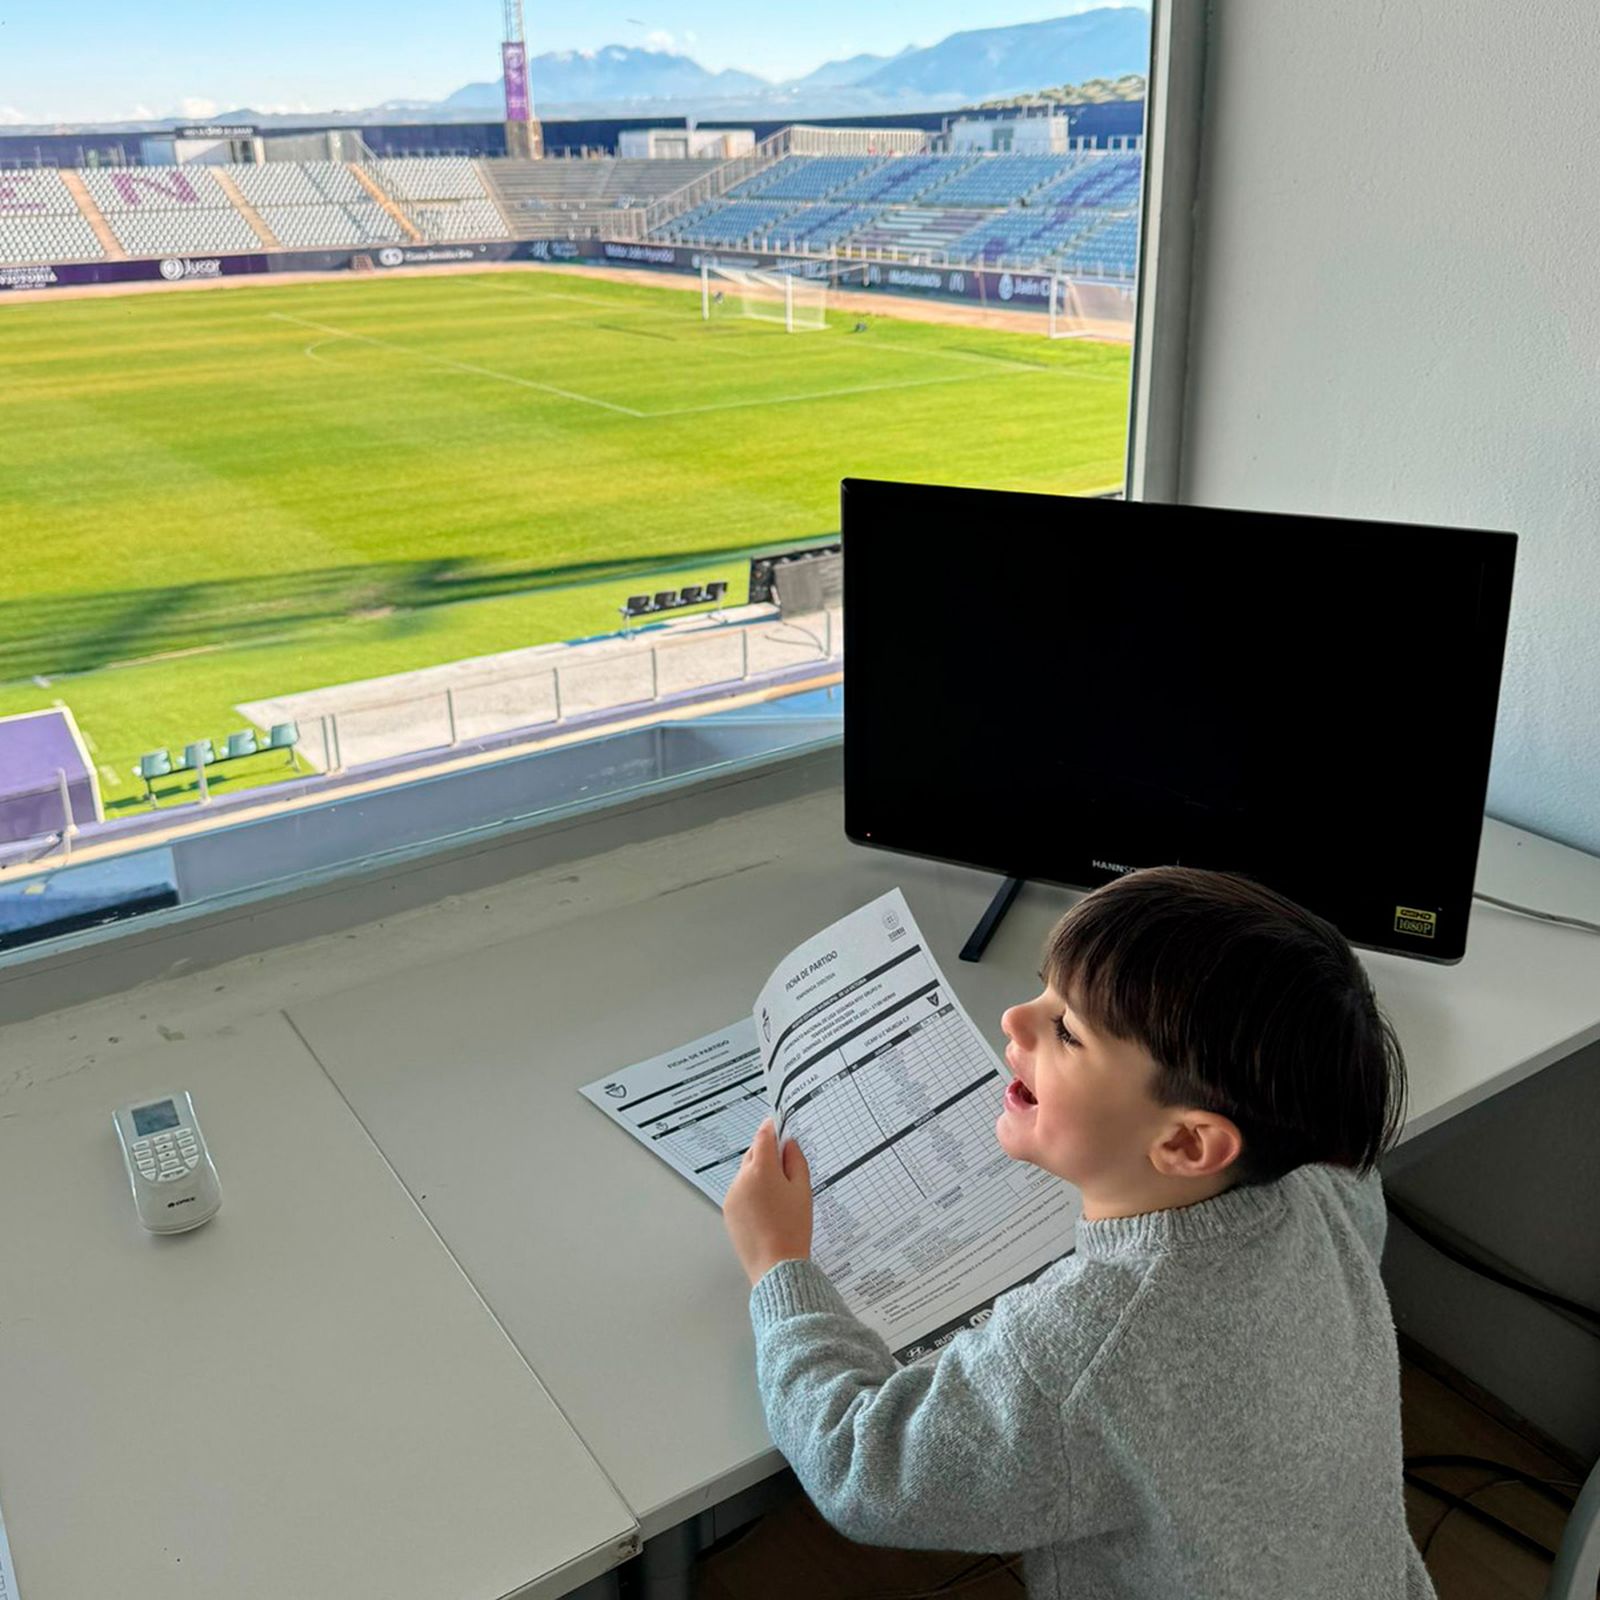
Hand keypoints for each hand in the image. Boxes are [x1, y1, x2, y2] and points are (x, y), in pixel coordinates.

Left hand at [723, 1118, 812, 1285]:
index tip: (778, 1124)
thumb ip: (796, 1161)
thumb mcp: (803, 1190)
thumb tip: (789, 1144)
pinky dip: (751, 1191)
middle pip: (753, 1153)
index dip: (772, 1127)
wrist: (776, 1266)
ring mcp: (732, 1195)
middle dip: (767, 1153)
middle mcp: (741, 1179)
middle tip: (786, 1163)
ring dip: (758, 1174)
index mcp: (761, 1169)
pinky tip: (767, 1208)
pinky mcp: (728, 1211)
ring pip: (745, 1173)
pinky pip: (740, 1191)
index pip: (763, 1136)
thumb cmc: (793, 1229)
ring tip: (779, 1194)